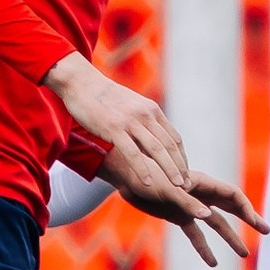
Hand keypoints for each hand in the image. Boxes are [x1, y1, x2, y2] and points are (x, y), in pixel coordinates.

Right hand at [45, 54, 189, 194]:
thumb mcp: (130, 106)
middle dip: (180, 167)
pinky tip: (148, 183)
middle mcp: (145, 115)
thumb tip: (149, 142)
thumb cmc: (103, 98)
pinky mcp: (114, 128)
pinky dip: (143, 169)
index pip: (174, 138)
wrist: (82, 83)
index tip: (185, 173)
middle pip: (169, 145)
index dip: (181, 157)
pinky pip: (133, 153)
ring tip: (177, 186)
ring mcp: (130, 121)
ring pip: (156, 149)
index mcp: (152, 110)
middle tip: (188, 185)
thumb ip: (142, 122)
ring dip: (169, 170)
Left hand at [109, 161, 266, 267]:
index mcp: (201, 183)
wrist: (124, 175)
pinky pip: (194, 235)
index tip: (256, 223)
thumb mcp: (166, 190)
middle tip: (267, 231)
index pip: (232, 196)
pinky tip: (213, 263)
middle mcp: (199, 194)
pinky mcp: (177, 216)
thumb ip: (187, 203)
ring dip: (230, 238)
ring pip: (216, 223)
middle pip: (230, 208)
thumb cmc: (144, 176)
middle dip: (249, 219)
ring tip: (243, 254)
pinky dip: (203, 248)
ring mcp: (189, 206)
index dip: (246, 208)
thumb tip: (207, 216)